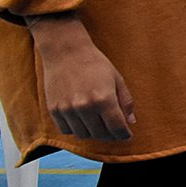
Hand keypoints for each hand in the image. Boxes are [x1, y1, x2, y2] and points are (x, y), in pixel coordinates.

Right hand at [27, 14, 134, 140]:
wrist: (65, 51)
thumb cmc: (94, 63)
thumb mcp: (117, 79)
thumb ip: (126, 102)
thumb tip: (131, 122)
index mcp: (104, 99)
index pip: (117, 128)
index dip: (124, 135)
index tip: (127, 135)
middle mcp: (85, 107)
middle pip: (101, 134)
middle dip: (110, 135)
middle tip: (114, 130)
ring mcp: (67, 110)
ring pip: (83, 135)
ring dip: (93, 133)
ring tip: (99, 125)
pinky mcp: (54, 110)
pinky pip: (66, 130)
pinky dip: (76, 129)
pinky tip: (83, 121)